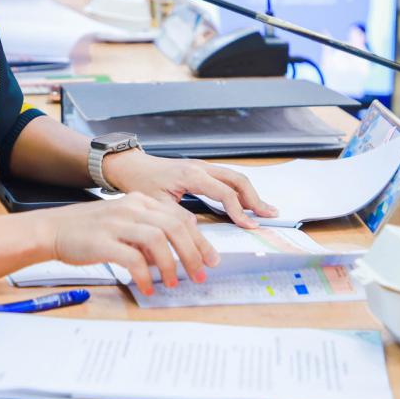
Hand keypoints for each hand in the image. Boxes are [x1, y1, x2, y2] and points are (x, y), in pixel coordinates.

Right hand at [36, 194, 219, 294]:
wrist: (52, 229)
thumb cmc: (88, 230)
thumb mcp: (123, 223)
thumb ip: (147, 233)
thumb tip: (173, 254)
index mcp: (139, 201)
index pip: (180, 217)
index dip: (199, 240)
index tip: (209, 259)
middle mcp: (130, 208)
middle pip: (174, 226)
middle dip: (192, 253)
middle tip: (198, 275)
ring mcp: (116, 223)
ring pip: (158, 239)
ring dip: (170, 264)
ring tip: (171, 283)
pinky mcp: (102, 241)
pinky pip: (132, 258)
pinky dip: (144, 275)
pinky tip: (146, 287)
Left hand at [102, 150, 277, 227]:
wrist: (130, 165)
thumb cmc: (140, 182)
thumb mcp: (156, 204)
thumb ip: (177, 217)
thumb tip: (196, 233)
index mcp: (191, 174)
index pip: (224, 192)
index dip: (239, 211)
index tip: (250, 227)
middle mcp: (200, 166)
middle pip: (237, 180)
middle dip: (255, 198)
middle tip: (269, 215)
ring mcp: (202, 166)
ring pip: (234, 177)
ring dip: (251, 193)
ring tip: (264, 210)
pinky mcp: (201, 169)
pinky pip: (226, 178)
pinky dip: (240, 190)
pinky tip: (246, 202)